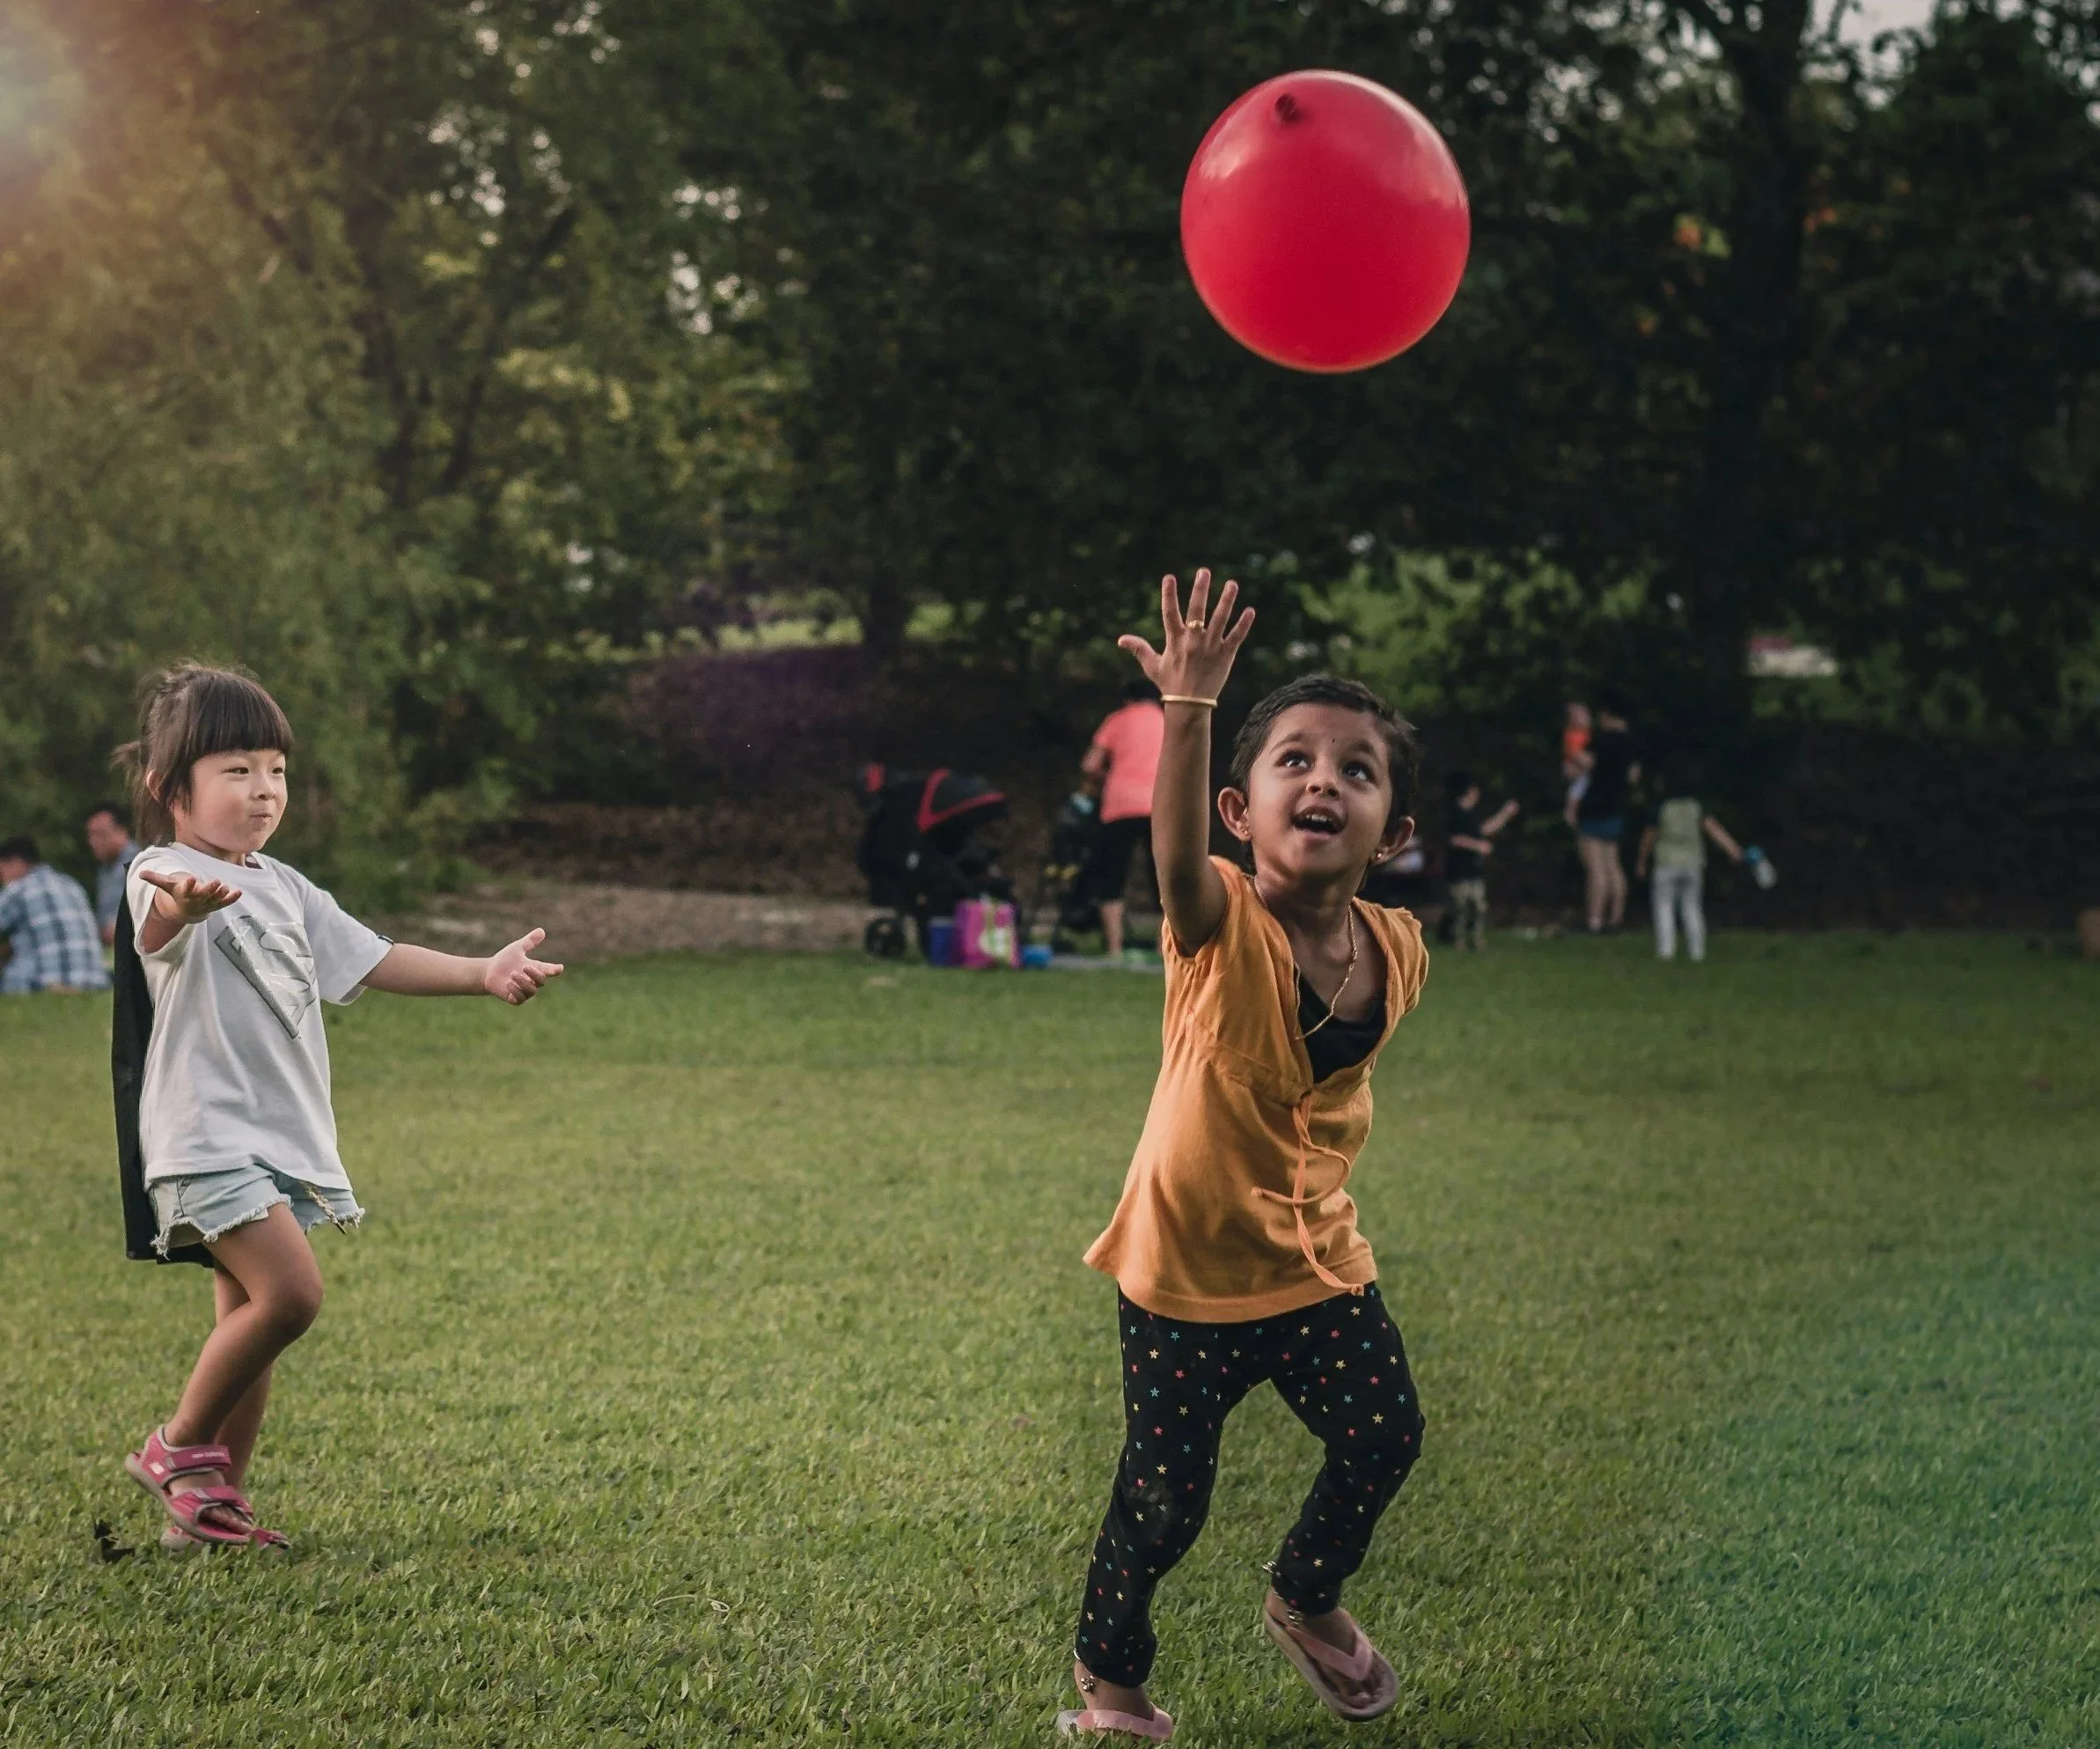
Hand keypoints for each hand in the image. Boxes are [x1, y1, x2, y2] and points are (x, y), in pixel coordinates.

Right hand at [138, 865, 242, 923]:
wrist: (187, 911)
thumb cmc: (178, 893)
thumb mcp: (167, 886)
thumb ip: (156, 879)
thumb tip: (140, 873)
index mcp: (184, 894)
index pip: (186, 890)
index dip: (188, 885)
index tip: (191, 878)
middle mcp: (197, 900)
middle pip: (203, 895)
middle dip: (209, 889)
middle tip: (216, 881)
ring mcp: (208, 903)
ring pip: (215, 900)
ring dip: (221, 895)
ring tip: (226, 887)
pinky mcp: (218, 904)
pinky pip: (226, 903)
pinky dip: (232, 898)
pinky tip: (239, 892)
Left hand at [483, 929, 563, 1003]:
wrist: (488, 972)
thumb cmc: (504, 960)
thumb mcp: (517, 948)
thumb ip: (529, 941)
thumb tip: (541, 931)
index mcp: (535, 969)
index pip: (549, 970)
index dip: (555, 970)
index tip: (559, 968)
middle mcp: (532, 981)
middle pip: (541, 981)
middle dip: (534, 974)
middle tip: (524, 966)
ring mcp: (525, 991)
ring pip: (531, 991)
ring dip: (523, 982)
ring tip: (512, 974)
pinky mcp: (515, 999)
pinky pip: (520, 999)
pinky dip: (516, 991)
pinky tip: (508, 983)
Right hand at [1118, 568, 1254, 701]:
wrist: (1190, 705)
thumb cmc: (1170, 684)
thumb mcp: (1152, 666)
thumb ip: (1139, 649)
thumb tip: (1121, 639)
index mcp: (1175, 641)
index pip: (1170, 613)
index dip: (1169, 594)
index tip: (1169, 577)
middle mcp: (1193, 641)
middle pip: (1197, 611)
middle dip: (1200, 590)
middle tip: (1204, 571)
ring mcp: (1211, 647)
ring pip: (1220, 619)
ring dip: (1226, 601)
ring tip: (1232, 583)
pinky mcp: (1226, 655)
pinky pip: (1236, 636)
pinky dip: (1244, 624)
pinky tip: (1250, 610)